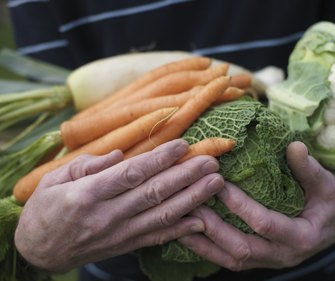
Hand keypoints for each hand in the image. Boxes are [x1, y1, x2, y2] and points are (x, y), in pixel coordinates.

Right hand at [14, 139, 223, 271]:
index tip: (183, 145)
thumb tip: (119, 155)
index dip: (160, 159)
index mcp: (88, 194)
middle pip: (154, 193)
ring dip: (192, 199)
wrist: (38, 251)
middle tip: (211, 161)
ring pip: (162, 215)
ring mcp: (119, 234)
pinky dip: (181, 229)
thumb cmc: (44, 209)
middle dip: (186, 175)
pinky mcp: (125, 246)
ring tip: (215, 183)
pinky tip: (201, 219)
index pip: (131, 173)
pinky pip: (157, 237)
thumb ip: (87, 165)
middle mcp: (107, 215)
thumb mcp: (53, 180)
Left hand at [178, 141, 334, 270]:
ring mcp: (269, 261)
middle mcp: (283, 255)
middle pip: (242, 248)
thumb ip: (310, 168)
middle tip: (193, 203)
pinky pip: (230, 260)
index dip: (241, 205)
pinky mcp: (258, 259)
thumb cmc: (331, 200)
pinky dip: (208, 250)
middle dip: (215, 226)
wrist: (334, 221)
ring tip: (182, 222)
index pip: (265, 224)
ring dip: (205, 243)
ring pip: (232, 259)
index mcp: (302, 237)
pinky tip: (189, 235)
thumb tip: (295, 147)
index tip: (219, 184)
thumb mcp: (327, 184)